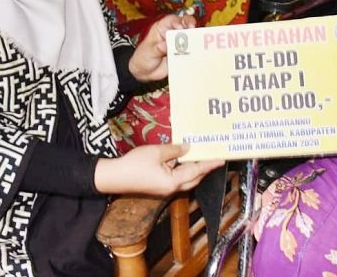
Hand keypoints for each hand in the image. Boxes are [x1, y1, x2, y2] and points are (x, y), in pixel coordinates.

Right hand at [95, 143, 223, 195]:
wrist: (114, 178)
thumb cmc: (134, 164)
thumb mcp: (156, 152)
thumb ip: (174, 149)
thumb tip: (187, 147)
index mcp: (174, 181)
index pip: (197, 171)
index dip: (210, 164)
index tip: (222, 159)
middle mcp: (172, 188)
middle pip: (194, 178)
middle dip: (205, 168)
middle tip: (213, 156)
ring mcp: (165, 189)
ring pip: (186, 179)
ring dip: (194, 169)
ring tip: (200, 156)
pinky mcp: (159, 187)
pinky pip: (177, 178)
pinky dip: (184, 170)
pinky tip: (183, 159)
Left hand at [128, 13, 195, 81]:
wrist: (145, 72)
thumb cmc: (143, 57)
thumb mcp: (148, 52)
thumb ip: (156, 49)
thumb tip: (165, 45)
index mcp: (162, 28)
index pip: (172, 20)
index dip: (178, 21)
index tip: (181, 27)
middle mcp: (173, 33)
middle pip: (185, 25)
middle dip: (191, 27)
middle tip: (193, 32)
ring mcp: (179, 43)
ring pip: (190, 38)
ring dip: (195, 40)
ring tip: (196, 45)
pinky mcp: (183, 54)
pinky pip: (191, 52)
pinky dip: (195, 53)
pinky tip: (196, 55)